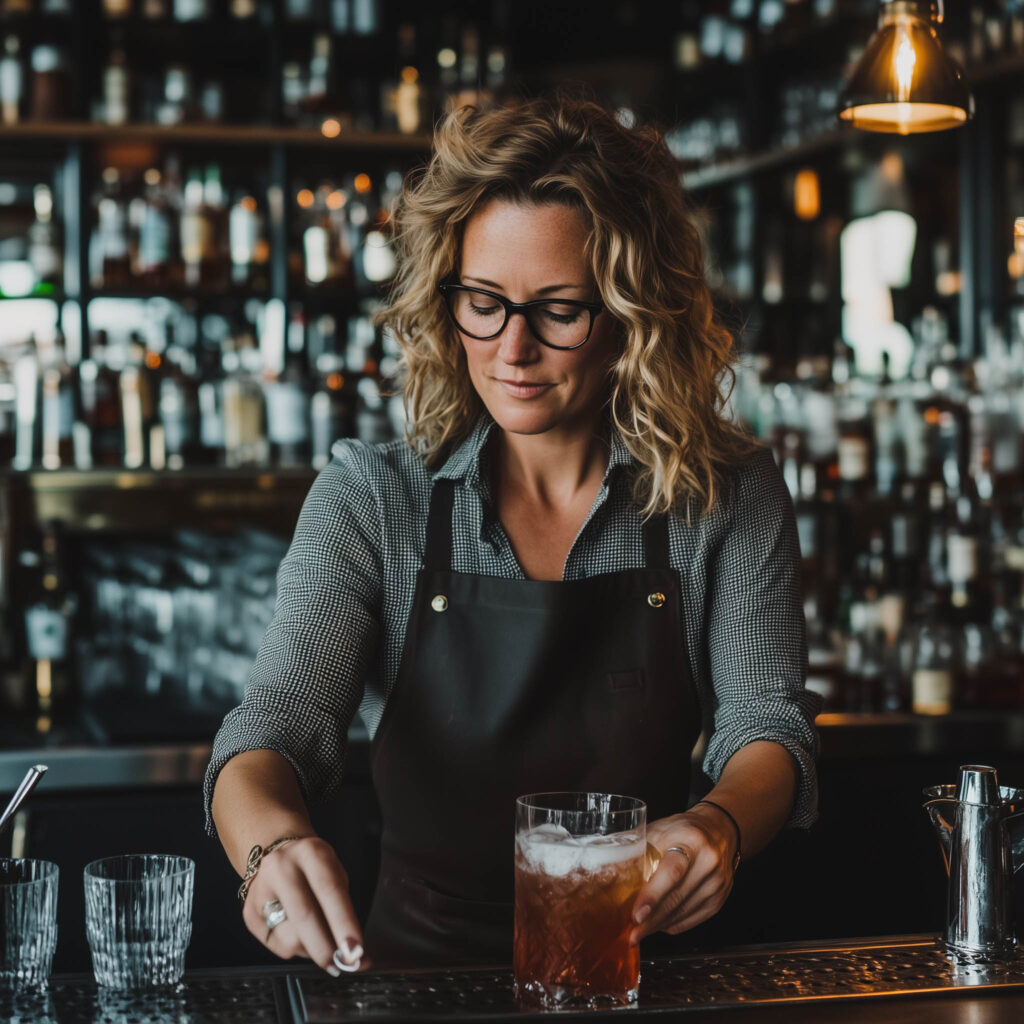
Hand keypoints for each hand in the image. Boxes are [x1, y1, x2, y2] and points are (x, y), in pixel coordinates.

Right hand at [241, 836, 370, 974]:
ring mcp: (260, 891)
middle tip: (343, 965)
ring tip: (319, 937)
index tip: (355, 951)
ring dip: (312, 950)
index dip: (344, 923)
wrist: (278, 854)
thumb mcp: (334, 873)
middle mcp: (281, 868)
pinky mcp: (249, 914)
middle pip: (304, 915)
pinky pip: (277, 946)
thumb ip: (343, 907)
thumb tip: (354, 953)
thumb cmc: (314, 869)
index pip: (329, 890)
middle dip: (326, 948)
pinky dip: (296, 949)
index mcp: (310, 853)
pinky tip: (298, 932)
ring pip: (290, 938)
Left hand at [630, 807, 738, 943]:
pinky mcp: (719, 900)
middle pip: (676, 898)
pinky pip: (691, 920)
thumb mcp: (660, 829)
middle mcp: (708, 863)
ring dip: (659, 925)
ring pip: (683, 913)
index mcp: (691, 840)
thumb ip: (639, 849)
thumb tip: (608, 870)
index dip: (652, 895)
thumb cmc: (682, 829)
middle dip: (651, 920)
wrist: (719, 831)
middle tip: (631, 934)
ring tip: (639, 931)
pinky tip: (659, 923)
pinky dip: (672, 924)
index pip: (672, 872)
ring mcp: (717, 884)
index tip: (636, 915)